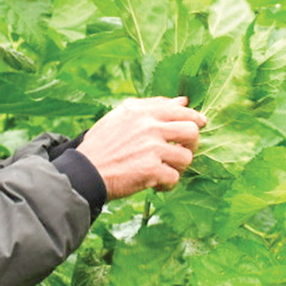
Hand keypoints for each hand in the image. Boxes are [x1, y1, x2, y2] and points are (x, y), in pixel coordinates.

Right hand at [75, 96, 207, 199]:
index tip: (200, 123)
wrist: (84, 172)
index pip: (180, 109)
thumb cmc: (102, 145)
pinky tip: (157, 184)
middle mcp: (149, 127)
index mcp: (141, 111)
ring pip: (186, 156)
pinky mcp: (151, 170)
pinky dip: (167, 184)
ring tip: (166, 170)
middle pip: (191, 131)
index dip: (194, 117)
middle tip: (182, 151)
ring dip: (178, 167)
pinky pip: (174, 177)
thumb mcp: (122, 117)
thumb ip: (152, 106)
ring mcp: (151, 148)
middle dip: (192, 143)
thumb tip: (182, 101)